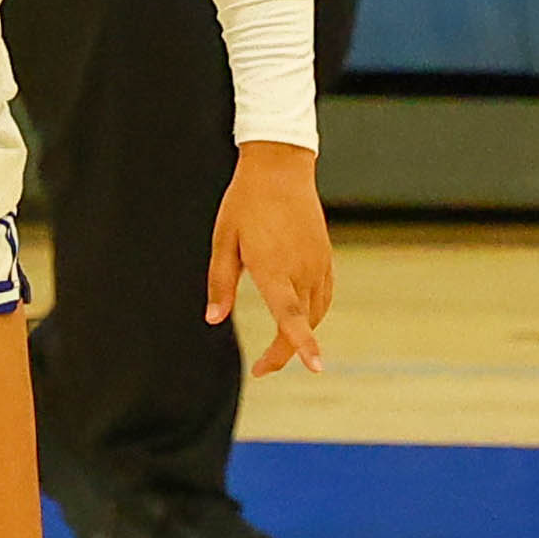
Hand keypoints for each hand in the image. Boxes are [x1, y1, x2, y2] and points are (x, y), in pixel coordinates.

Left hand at [206, 141, 334, 376]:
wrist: (280, 168)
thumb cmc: (244, 203)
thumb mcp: (223, 241)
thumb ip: (220, 283)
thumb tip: (213, 319)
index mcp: (273, 267)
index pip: (291, 316)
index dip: (302, 345)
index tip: (316, 368)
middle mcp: (301, 269)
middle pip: (301, 323)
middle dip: (285, 352)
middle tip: (261, 369)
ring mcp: (317, 263)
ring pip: (316, 313)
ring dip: (299, 336)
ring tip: (277, 349)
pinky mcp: (325, 257)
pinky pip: (324, 296)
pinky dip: (313, 315)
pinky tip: (300, 320)